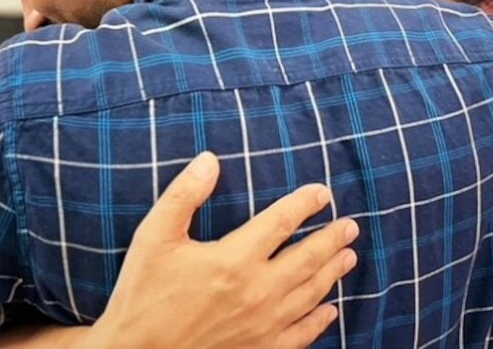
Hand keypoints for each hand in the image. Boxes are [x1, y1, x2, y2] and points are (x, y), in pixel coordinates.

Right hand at [0, 152, 358, 348]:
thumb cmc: (142, 294)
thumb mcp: (154, 237)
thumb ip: (183, 195)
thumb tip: (209, 160)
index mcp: (234, 259)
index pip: (281, 223)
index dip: (305, 204)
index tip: (323, 193)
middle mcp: (256, 291)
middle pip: (307, 258)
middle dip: (331, 238)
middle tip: (350, 225)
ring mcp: (261, 325)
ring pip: (310, 294)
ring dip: (332, 273)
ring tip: (348, 257)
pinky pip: (300, 335)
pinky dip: (318, 321)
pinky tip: (329, 311)